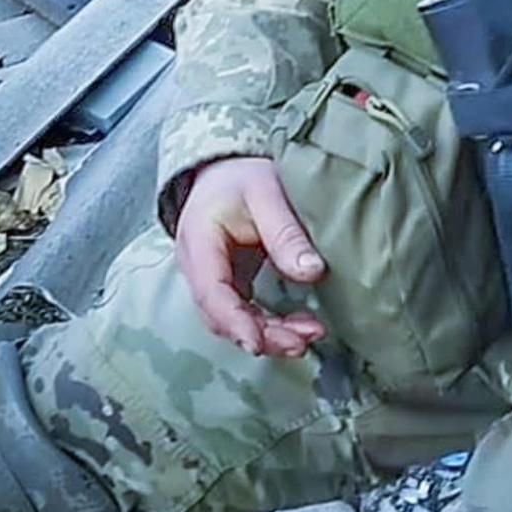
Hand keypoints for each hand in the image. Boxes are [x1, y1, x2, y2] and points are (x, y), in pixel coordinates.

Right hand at [175, 156, 325, 357]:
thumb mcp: (266, 191)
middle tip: (302, 341)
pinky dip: (270, 324)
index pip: (211, 292)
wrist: (225, 168)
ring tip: (309, 335)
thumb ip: (285, 232)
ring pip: (234, 320)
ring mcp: (211, 278)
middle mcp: (198, 268)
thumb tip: (313, 272)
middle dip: (261, 335)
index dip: (234, 321)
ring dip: (270, 334)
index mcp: (199, 243)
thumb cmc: (240, 176)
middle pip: (222, 315)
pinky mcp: (229, 282)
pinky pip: (244, 312)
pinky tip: (298, 327)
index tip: (257, 343)